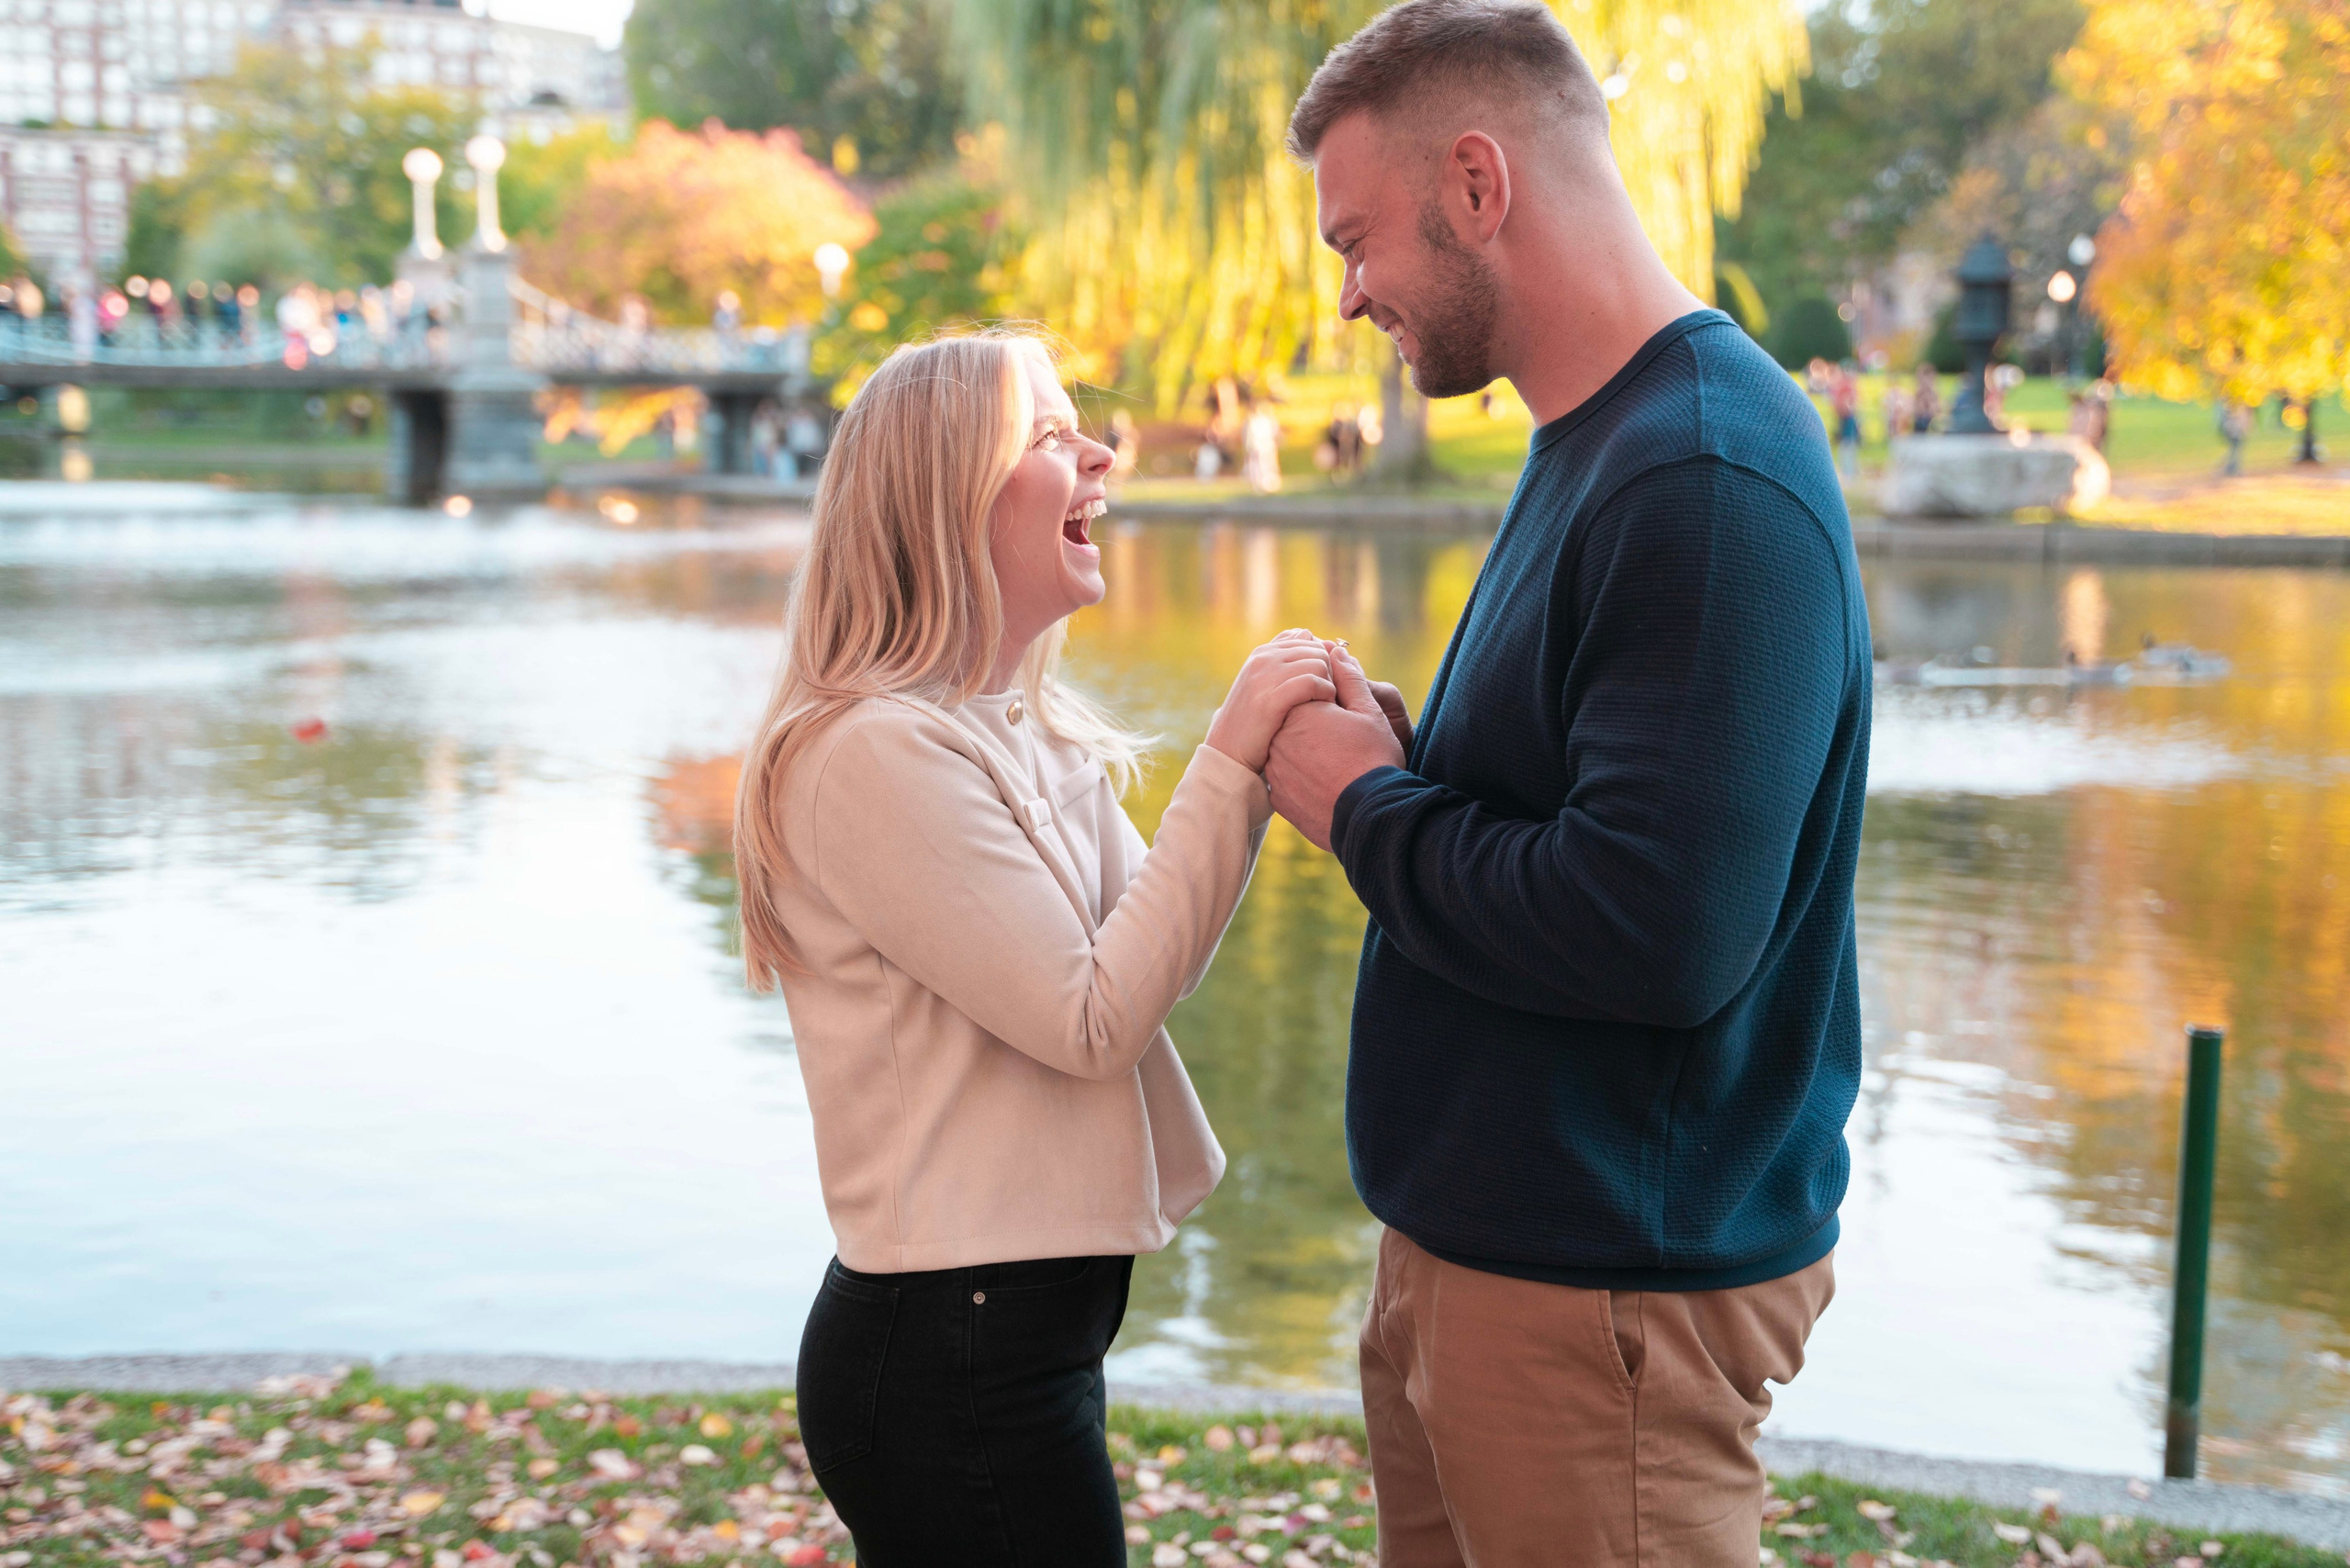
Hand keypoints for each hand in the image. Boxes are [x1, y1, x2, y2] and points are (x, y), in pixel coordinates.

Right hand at [1203, 631, 1339, 771]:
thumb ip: (1281, 660)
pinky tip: (1325, 705)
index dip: (1321, 657)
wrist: (1227, 750)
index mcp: (1261, 653)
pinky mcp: (1270, 700)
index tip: (1322, 679)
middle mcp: (1262, 659)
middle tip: (1329, 692)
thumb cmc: (1251, 720)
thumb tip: (1308, 633)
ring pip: (1317, 663)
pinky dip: (1326, 693)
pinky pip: (1311, 683)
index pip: (1304, 637)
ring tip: (1327, 701)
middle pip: (1315, 649)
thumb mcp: (1261, 683)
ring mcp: (1264, 677)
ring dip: (1330, 682)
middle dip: (1329, 670)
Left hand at [1264, 644, 1405, 850]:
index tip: (1346, 717)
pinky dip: (1301, 780)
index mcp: (1296, 711)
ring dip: (1304, 753)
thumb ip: (1349, 678)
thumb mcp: (1369, 711)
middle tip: (1342, 742)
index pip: (1305, 694)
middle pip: (1292, 723)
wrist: (1372, 818)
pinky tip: (1324, 784)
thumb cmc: (1374, 760)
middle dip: (1313, 726)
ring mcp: (1274, 771)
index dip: (1330, 701)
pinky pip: (1286, 781)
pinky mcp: (1278, 799)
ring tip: (1335, 764)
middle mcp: (1276, 739)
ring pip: (1286, 752)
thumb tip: (1336, 651)